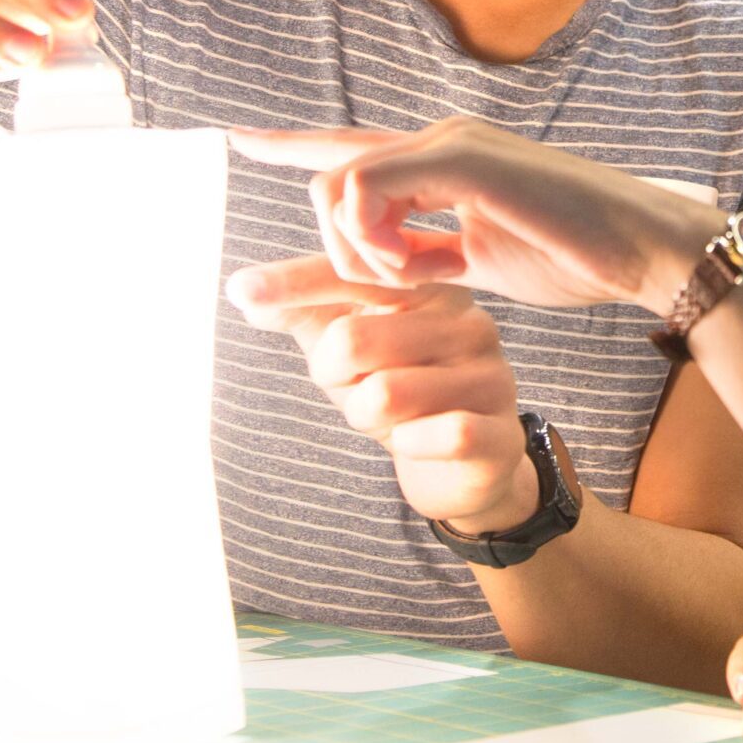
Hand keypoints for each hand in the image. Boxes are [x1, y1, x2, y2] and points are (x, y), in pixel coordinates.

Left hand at [227, 254, 536, 530]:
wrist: (466, 467)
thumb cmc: (403, 392)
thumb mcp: (350, 349)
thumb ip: (304, 313)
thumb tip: (244, 291)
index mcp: (434, 290)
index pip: (352, 275)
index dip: (293, 285)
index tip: (241, 291)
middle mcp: (470, 323)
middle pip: (352, 340)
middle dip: (332, 377)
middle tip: (354, 388)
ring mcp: (492, 377)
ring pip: (384, 395)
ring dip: (363, 417)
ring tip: (387, 418)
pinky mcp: (501, 434)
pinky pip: (433, 436)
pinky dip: (407, 445)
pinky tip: (417, 443)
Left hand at [228, 122, 721, 314]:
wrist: (642, 251)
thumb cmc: (578, 257)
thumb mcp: (484, 261)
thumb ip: (433, 255)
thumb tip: (394, 269)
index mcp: (446, 160)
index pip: (352, 146)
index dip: (292, 143)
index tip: (238, 139)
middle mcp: (440, 139)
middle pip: (330, 174)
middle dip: (331, 245)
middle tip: (384, 288)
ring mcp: (450, 144)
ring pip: (342, 182)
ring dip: (358, 248)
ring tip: (407, 282)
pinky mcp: (462, 160)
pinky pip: (370, 190)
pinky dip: (377, 241)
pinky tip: (413, 272)